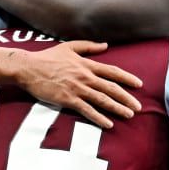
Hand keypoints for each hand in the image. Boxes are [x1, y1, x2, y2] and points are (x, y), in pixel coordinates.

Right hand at [17, 41, 142, 128]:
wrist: (29, 68)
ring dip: (117, 108)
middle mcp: (85, 77)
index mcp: (86, 64)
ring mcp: (77, 89)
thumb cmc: (47, 57)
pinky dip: (99, 118)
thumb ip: (88, 46)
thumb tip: (105, 45)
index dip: (127, 78)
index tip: (139, 84)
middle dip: (127, 98)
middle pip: (111, 88)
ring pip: (102, 100)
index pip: (112, 72)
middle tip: (138, 107)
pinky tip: (108, 124)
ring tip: (129, 115)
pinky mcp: (68, 100)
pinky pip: (87, 110)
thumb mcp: (69, 47)